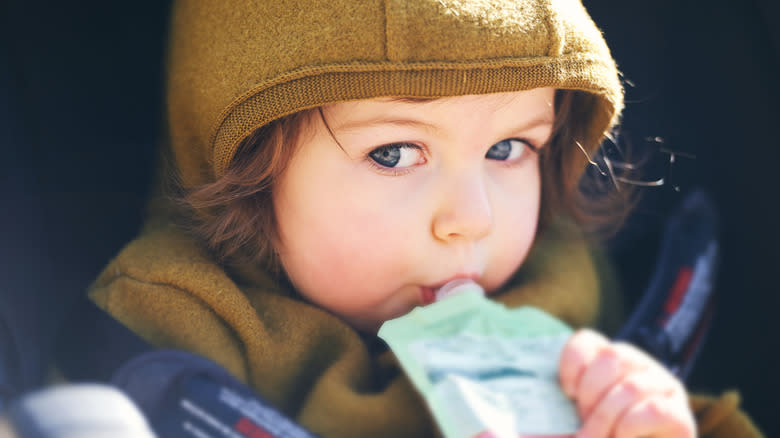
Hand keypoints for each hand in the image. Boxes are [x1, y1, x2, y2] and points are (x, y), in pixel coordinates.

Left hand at [558, 329, 695, 437]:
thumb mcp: (571, 423)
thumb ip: (558, 409)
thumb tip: (531, 412)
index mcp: (609, 364)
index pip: (588, 340)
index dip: (573, 362)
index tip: (567, 393)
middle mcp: (640, 368)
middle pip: (614, 356)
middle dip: (591, 393)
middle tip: (583, 425)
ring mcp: (665, 390)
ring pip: (632, 386)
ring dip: (606, 417)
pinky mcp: (681, 418)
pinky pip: (654, 409)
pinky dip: (628, 428)